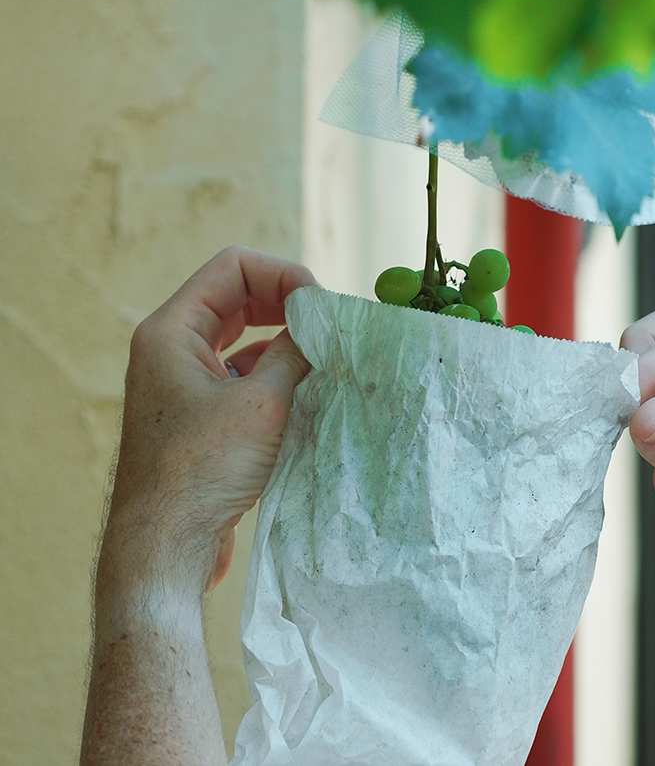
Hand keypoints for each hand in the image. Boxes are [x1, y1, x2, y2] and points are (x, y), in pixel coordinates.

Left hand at [106, 246, 317, 593]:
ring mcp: (183, 384)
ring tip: (323, 359)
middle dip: (287, 304)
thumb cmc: (201, 472)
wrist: (162, 550)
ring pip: (242, 337)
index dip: (283, 275)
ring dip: (284, 341)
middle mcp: (171, 349)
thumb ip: (297, 350)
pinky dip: (275, 374)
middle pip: (238, 296)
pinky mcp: (198, 417)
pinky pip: (241, 375)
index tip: (321, 306)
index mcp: (171, 331)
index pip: (234, 267)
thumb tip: (329, 320)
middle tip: (328, 327)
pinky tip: (304, 393)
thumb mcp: (262, 402)